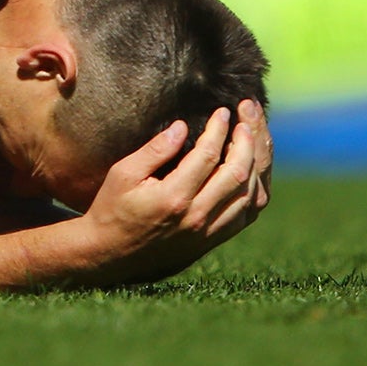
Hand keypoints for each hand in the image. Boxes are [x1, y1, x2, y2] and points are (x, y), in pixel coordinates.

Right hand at [79, 102, 266, 282]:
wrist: (110, 254)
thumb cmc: (113, 208)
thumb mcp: (123, 173)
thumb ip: (155, 149)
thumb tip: (183, 126)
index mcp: (173, 197)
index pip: (208, 156)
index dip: (219, 129)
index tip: (223, 112)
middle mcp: (196, 217)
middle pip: (238, 174)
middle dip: (247, 141)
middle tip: (246, 120)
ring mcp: (207, 232)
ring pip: (249, 196)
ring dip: (257, 164)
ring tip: (253, 140)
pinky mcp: (211, 240)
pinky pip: (246, 215)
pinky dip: (254, 190)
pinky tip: (252, 170)